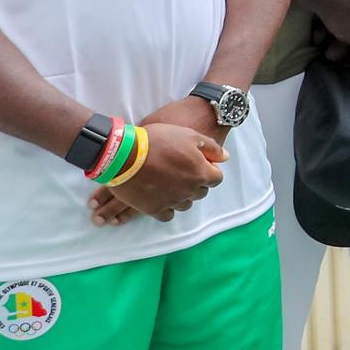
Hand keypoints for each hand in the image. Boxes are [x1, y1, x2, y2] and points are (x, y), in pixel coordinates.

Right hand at [94, 123, 226, 224]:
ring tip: (171, 183)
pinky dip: (167, 207)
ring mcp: (171, 202)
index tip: (200, 163)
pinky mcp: (153, 209)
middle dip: (196, 182)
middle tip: (183, 171)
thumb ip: (211, 147)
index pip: (217, 178)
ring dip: (182, 195)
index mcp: (200, 173)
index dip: (210, 169)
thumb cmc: (158, 141)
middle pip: (201, 192)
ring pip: (185, 204)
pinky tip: (162, 197)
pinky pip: (167, 215)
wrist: (124, 154)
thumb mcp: (189, 135)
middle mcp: (189, 191)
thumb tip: (225, 157)